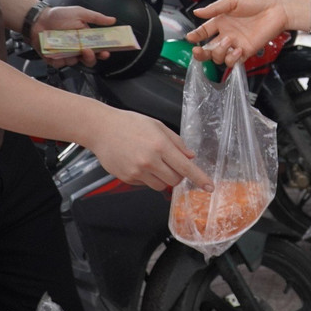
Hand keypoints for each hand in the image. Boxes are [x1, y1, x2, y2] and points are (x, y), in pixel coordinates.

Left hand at [35, 4, 115, 67]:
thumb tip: (112, 20)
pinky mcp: (55, 60)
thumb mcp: (79, 13)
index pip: (99, 49)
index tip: (106, 52)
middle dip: (91, 57)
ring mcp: (67, 55)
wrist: (39, 20)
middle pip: (89, 59)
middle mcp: (77, 48)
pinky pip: (60, 64)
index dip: (103, 52)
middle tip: (88, 51)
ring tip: (68, 46)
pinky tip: (57, 51)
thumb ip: (96, 18)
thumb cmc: (58, 16)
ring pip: (75, 63)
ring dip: (74, 56)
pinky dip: (59, 59)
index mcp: (86, 39)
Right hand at [87, 107, 212, 190]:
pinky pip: (146, 184)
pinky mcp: (127, 178)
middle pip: (175, 180)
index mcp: (160, 145)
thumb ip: (176, 142)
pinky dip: (147, 177)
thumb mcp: (157, 126)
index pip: (186, 167)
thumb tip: (190, 156)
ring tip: (152, 162)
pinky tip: (138, 162)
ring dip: (163, 177)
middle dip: (178, 175)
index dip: (199, 178)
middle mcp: (150, 161)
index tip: (209, 187)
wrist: (101, 129)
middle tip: (170, 163)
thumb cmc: (129, 123)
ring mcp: (137, 171)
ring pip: (161, 185)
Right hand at [187, 0, 287, 64]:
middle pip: (208, 48)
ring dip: (219, 52)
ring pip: (219, 57)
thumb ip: (215, 8)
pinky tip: (238, 49)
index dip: (196, 35)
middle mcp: (227, 34)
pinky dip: (232, 58)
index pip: (204, 31)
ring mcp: (236, 43)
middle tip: (197, 50)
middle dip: (200, 52)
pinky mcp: (247, 51)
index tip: (190, 38)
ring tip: (228, 41)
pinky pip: (234, 61)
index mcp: (222, 20)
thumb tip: (197, 12)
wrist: (278, 8)